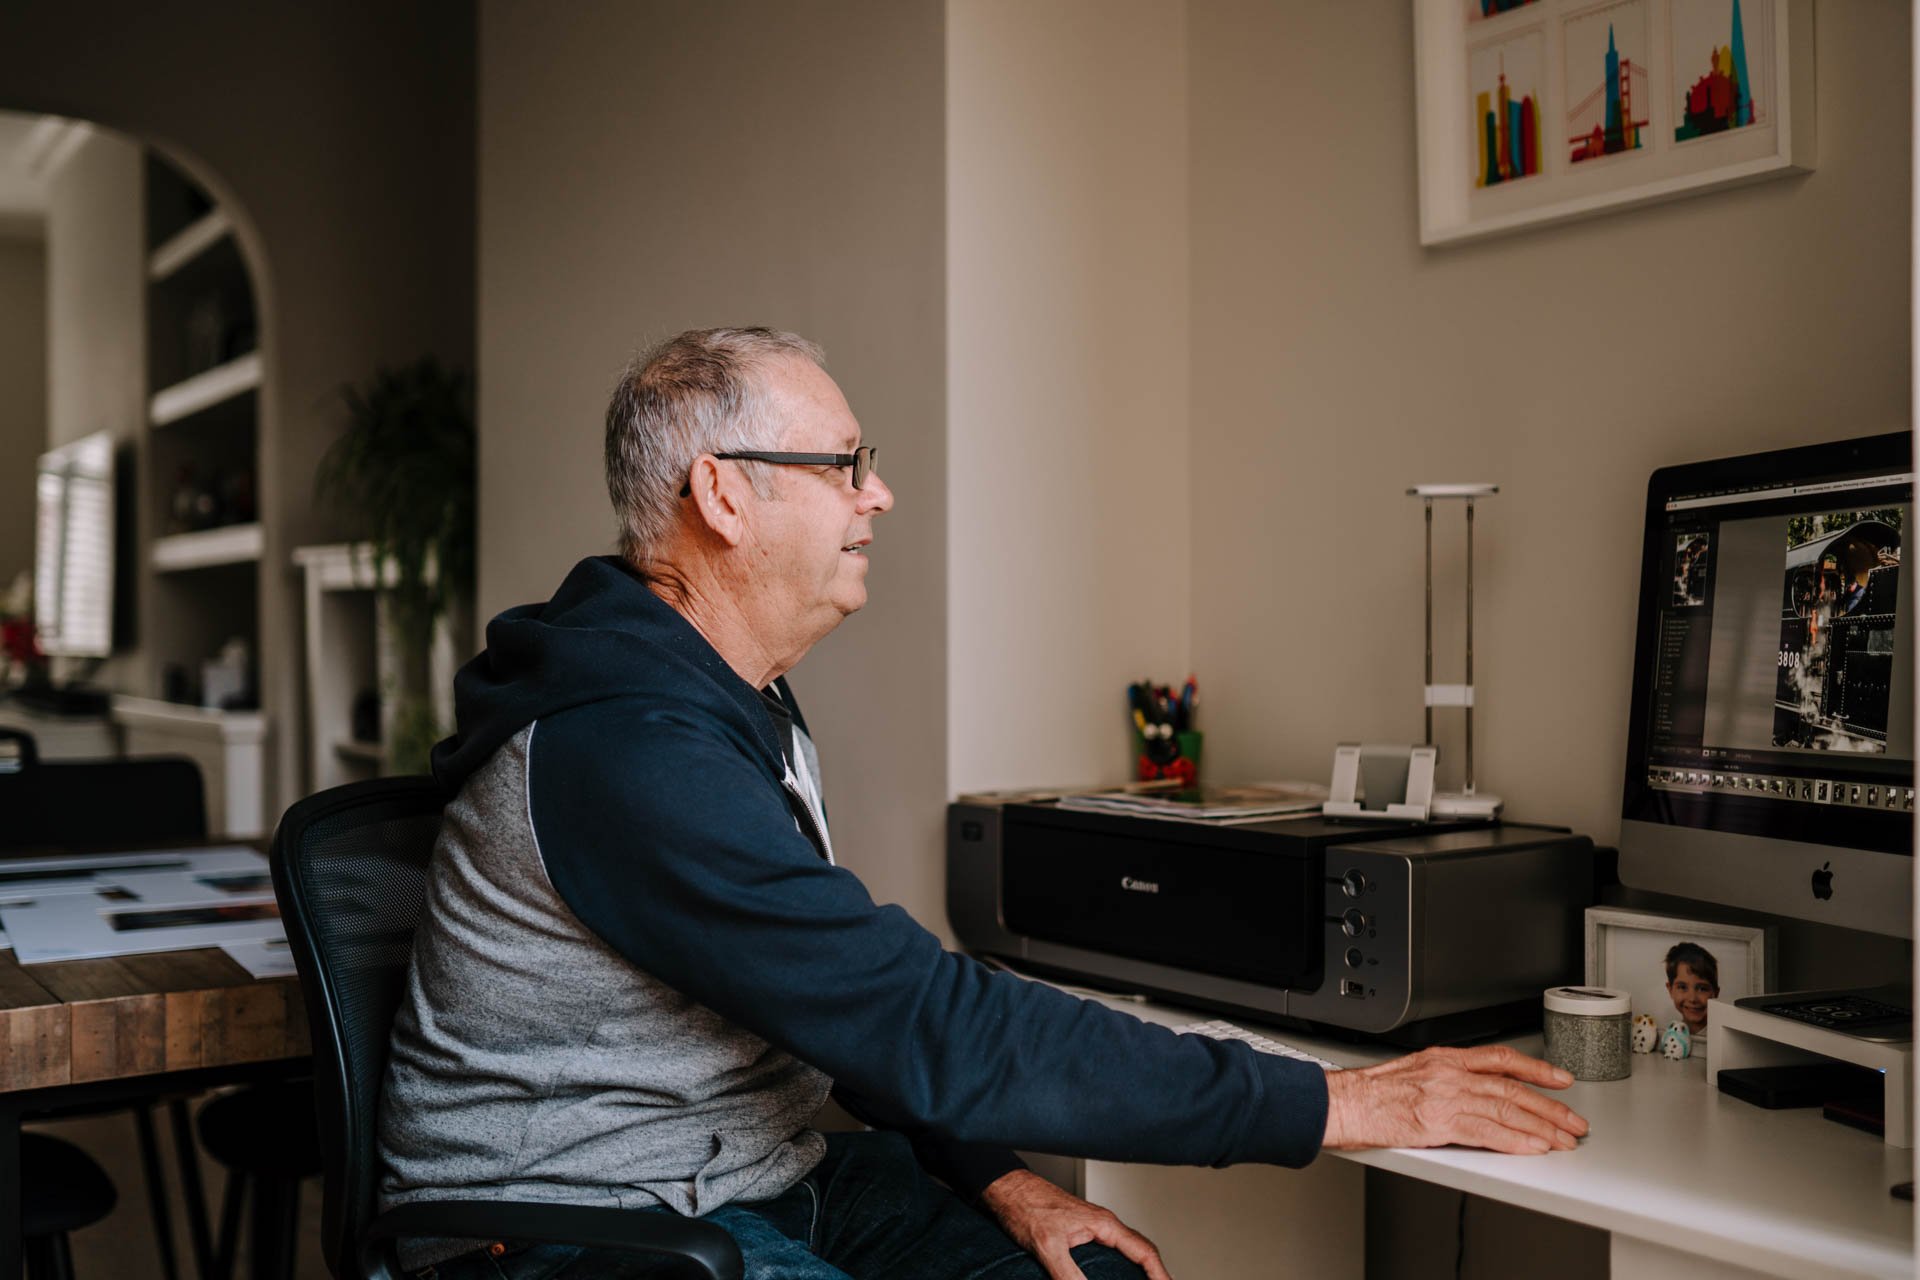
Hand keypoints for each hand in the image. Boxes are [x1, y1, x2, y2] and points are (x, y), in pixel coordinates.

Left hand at [978, 1169, 1172, 1279]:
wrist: (1008, 1189)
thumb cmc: (1026, 1205)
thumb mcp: (1047, 1246)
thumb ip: (1068, 1275)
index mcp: (1104, 1224)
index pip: (1144, 1251)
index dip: (1160, 1275)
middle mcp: (1103, 1224)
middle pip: (1141, 1251)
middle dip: (1155, 1274)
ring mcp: (1093, 1227)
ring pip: (1127, 1250)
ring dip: (1140, 1269)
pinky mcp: (1081, 1231)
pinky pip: (1111, 1250)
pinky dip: (1122, 1265)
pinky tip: (1115, 1276)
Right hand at [1321, 1045, 1588, 1154]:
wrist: (1343, 1104)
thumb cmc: (1370, 1093)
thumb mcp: (1412, 1071)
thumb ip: (1445, 1078)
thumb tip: (1475, 1093)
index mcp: (1445, 1058)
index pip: (1501, 1059)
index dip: (1536, 1069)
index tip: (1560, 1079)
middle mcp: (1450, 1074)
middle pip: (1512, 1088)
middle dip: (1550, 1107)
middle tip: (1573, 1121)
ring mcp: (1446, 1097)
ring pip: (1507, 1110)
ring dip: (1541, 1127)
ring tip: (1562, 1139)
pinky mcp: (1439, 1123)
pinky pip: (1487, 1132)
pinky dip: (1515, 1140)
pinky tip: (1532, 1147)